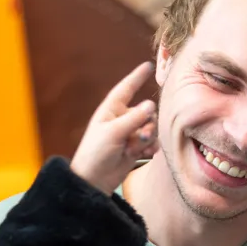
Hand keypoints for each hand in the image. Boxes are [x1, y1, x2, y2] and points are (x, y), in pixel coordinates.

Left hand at [70, 62, 157, 194]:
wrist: (94, 180)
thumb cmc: (96, 152)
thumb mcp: (113, 133)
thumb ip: (134, 118)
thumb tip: (151, 104)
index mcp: (112, 110)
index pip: (126, 88)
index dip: (137, 77)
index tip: (148, 65)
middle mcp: (122, 118)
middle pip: (147, 111)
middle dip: (147, 124)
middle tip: (140, 137)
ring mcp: (130, 133)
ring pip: (151, 127)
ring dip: (148, 138)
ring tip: (137, 149)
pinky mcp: (136, 147)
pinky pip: (152, 141)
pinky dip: (151, 147)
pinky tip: (145, 154)